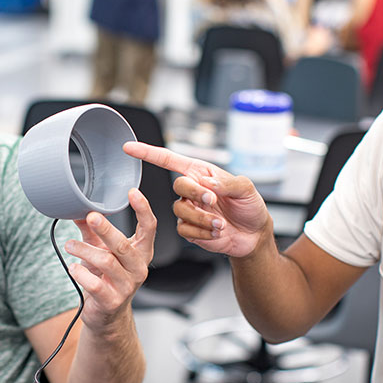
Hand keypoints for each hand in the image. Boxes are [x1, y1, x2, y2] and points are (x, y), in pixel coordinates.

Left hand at [62, 188, 155, 332]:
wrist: (106, 314)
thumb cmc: (107, 277)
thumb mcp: (102, 249)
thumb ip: (92, 230)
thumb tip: (78, 208)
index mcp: (141, 252)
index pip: (149, 227)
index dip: (143, 209)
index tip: (131, 192)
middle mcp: (138, 268)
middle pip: (123, 244)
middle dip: (105, 229)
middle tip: (91, 216)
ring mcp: (127, 286)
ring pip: (106, 261)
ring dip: (84, 250)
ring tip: (70, 245)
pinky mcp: (112, 301)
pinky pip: (94, 283)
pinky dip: (79, 272)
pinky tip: (73, 268)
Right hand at [122, 141, 270, 257]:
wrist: (253, 235)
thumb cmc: (249, 206)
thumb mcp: (246, 188)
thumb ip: (227, 183)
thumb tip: (207, 183)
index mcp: (201, 173)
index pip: (170, 160)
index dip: (148, 153)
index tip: (129, 148)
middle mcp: (192, 190)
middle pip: (178, 185)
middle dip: (195, 193)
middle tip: (213, 200)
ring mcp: (189, 210)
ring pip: (181, 211)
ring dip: (203, 218)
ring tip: (221, 223)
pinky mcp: (190, 230)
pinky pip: (185, 230)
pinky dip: (202, 233)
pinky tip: (216, 233)